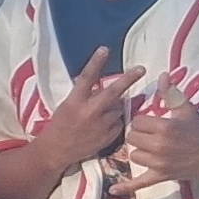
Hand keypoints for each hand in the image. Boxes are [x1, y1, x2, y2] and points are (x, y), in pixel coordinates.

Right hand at [47, 47, 139, 162]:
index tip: (105, 49)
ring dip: (113, 108)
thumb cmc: (60, 124)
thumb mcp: (68, 105)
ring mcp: (100, 125)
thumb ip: (84, 95)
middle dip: (128, 79)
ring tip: (99, 116)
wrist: (57, 150)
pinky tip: (101, 127)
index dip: (96, 62)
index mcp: (75, 101)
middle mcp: (89, 112)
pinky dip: (114, 122)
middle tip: (141, 69)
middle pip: (113, 92)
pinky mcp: (108, 137)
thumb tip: (101, 83)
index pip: (86, 78)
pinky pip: (118, 122)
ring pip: (117, 108)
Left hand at [120, 98, 198, 184]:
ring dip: (139, 151)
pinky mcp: (160, 176)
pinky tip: (113, 190)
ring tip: (151, 148)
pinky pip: (140, 183)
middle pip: (132, 138)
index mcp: (164, 128)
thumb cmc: (198, 129)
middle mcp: (159, 146)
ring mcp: (158, 163)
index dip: (142, 121)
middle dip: (139, 135)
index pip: (137, 121)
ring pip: (133, 155)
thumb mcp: (186, 109)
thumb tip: (162, 75)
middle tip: (150, 134)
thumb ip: (171, 93)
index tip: (150, 121)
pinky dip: (127, 187)